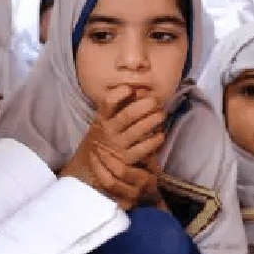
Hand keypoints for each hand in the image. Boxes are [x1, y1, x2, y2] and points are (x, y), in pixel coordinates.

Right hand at [62, 85, 164, 207]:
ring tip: (162, 114)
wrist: (91, 165)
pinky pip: (142, 149)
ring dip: (152, 121)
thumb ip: (120, 106)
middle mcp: (109, 131)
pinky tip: (160, 135)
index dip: (119, 94)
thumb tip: (142, 90)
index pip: (108, 103)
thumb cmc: (105, 136)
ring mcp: (117, 145)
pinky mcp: (125, 159)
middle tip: (155, 101)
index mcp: (102, 118)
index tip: (129, 88)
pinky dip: (154, 141)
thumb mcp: (106, 120)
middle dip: (145, 106)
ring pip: (137, 131)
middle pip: (127, 115)